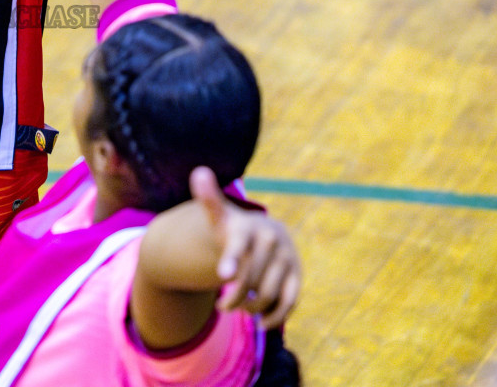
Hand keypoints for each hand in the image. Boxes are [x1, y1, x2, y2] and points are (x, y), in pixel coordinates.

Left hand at [193, 168, 300, 330]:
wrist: (264, 233)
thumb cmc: (234, 229)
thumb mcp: (220, 216)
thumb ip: (209, 199)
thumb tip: (199, 172)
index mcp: (248, 228)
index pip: (238, 246)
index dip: (231, 260)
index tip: (222, 275)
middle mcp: (272, 242)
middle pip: (250, 280)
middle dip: (234, 298)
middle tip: (222, 305)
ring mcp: (288, 259)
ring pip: (268, 294)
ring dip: (250, 309)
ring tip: (237, 309)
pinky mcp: (298, 276)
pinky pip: (289, 303)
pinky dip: (275, 317)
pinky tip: (261, 323)